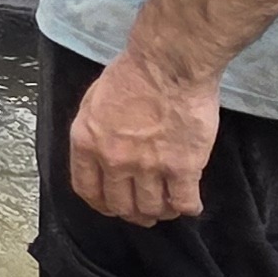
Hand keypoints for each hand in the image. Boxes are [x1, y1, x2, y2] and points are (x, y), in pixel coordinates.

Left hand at [69, 53, 221, 225]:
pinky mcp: (182, 167)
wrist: (170, 63)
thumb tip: (98, 151)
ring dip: (160, 212)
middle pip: (120, 205)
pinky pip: (183, 202)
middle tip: (143, 212)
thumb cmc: (134, 72)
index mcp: (88, 143)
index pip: (87, 190)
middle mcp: (114, 160)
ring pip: (151, 209)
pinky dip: (187, 208)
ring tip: (167, 207)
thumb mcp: (94, 100)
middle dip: (131, 213)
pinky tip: (190, 204)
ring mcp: (148, 166)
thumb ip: (94, 130)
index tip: (111, 206)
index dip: (101, 204)